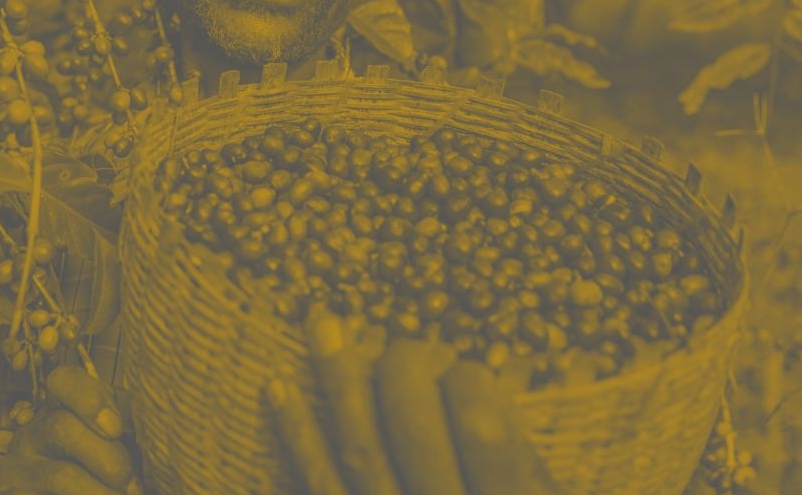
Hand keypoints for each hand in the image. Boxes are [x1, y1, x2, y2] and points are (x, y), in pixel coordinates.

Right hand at [0, 365, 139, 494]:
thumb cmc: (101, 477)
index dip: (90, 398)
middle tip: (133, 485)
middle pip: (62, 426)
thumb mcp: (114, 447)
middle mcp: (33, 434)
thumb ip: (131, 428)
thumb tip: (159, 425)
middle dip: (108, 457)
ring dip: (101, 492)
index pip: (64, 381)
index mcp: (61, 412)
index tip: (117, 428)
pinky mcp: (13, 494)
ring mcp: (18, 470)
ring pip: (60, 474)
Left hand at [266, 307, 563, 494]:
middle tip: (394, 337)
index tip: (467, 368)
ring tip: (319, 323)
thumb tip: (492, 388)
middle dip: (397, 370)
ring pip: (354, 452)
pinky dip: (293, 436)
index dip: (471, 383)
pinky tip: (276, 388)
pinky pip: (312, 487)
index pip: (484, 425)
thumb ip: (525, 469)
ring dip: (332, 383)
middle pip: (409, 430)